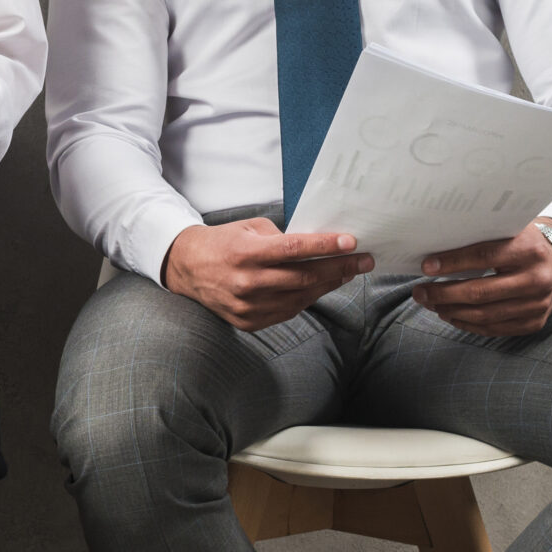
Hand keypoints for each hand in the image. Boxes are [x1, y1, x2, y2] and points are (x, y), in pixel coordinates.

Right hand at [162, 217, 374, 331]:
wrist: (187, 269)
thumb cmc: (223, 243)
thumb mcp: (249, 229)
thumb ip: (281, 238)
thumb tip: (317, 246)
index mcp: (244, 254)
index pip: (293, 249)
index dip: (325, 246)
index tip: (351, 241)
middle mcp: (246, 282)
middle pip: (304, 277)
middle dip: (339, 267)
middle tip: (364, 260)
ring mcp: (248, 306)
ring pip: (300, 297)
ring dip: (328, 284)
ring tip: (347, 272)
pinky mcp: (249, 321)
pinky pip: (288, 311)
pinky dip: (307, 298)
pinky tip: (320, 287)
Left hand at [411, 222, 551, 336]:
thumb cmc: (521, 242)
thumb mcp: (507, 232)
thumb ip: (479, 238)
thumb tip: (434, 251)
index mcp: (530, 251)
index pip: (484, 257)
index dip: (452, 263)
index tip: (426, 267)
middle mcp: (538, 280)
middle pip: (481, 292)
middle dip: (443, 294)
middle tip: (419, 292)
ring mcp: (538, 305)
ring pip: (484, 314)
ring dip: (451, 310)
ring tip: (430, 303)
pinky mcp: (534, 322)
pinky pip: (494, 328)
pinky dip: (467, 323)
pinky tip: (449, 314)